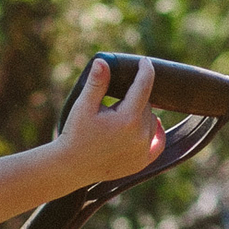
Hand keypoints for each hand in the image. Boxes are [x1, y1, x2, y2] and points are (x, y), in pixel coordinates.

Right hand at [57, 55, 164, 185]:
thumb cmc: (76, 134)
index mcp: (127, 119)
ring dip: (142, 115)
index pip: (143, 86)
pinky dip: (155, 133)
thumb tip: (102, 61)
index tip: (144, 61)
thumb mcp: (83, 106)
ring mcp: (142, 151)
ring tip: (120, 117)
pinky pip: (157, 143)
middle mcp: (140, 136)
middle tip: (116, 101)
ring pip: (151, 122)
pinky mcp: (142, 163)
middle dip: (134, 98)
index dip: (145, 70)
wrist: (71, 167)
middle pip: (147, 105)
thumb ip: (96, 83)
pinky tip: (152, 126)